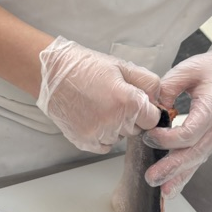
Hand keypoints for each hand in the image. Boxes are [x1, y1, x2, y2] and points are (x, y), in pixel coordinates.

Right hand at [37, 37, 160, 152]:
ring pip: (121, 137)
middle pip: (138, 129)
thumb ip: (148, 82)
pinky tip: (92, 116)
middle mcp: (115, 121)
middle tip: (113, 99)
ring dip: (116, 126)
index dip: (148, 110)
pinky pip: (105, 145)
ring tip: (99, 105)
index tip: (138, 102)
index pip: (153, 119)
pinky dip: (103, 135)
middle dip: (131, 117)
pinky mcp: (85, 142)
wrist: (52, 75)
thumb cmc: (85, 67)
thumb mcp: (122, 67)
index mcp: (128, 101)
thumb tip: (160, 99)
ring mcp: (99, 134)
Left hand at [144, 34, 211, 198]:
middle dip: (173, 167)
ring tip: (163, 191)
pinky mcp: (210, 138)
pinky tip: (173, 187)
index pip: (191, 132)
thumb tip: (152, 106)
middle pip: (195, 152)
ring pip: (198, 160)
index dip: (169, 138)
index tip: (149, 136)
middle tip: (152, 177)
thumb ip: (168, 87)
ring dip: (179, 177)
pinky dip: (186, 174)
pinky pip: (198, 158)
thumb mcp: (189, 69)